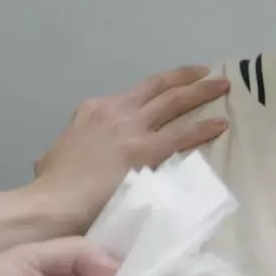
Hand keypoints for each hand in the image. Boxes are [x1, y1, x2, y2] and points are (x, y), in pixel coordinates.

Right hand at [28, 65, 229, 230]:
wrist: (53, 203)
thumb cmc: (53, 185)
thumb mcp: (56, 152)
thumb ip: (75, 145)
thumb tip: (76, 153)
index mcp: (94, 109)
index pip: (133, 94)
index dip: (157, 88)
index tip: (171, 86)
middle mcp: (116, 111)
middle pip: (159, 87)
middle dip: (186, 77)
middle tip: (207, 72)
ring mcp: (132, 129)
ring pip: (175, 101)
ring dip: (202, 92)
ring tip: (222, 86)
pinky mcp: (146, 151)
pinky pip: (183, 134)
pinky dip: (204, 127)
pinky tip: (220, 124)